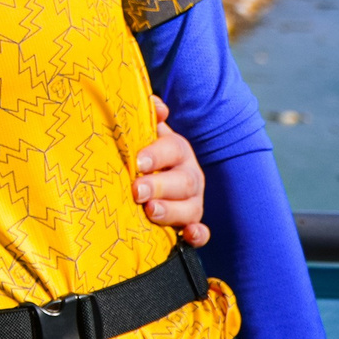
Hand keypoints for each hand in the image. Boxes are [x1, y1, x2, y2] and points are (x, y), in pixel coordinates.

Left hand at [133, 97, 208, 248]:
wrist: (152, 177)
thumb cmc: (143, 154)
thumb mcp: (144, 134)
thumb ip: (147, 118)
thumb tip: (154, 103)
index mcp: (176, 151)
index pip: (172, 149)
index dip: (156, 155)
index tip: (137, 163)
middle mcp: (189, 175)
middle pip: (182, 181)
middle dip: (159, 186)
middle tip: (137, 191)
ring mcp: (192, 201)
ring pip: (191, 208)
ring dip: (172, 211)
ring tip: (151, 212)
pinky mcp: (191, 224)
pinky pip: (201, 232)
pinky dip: (198, 235)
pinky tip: (189, 235)